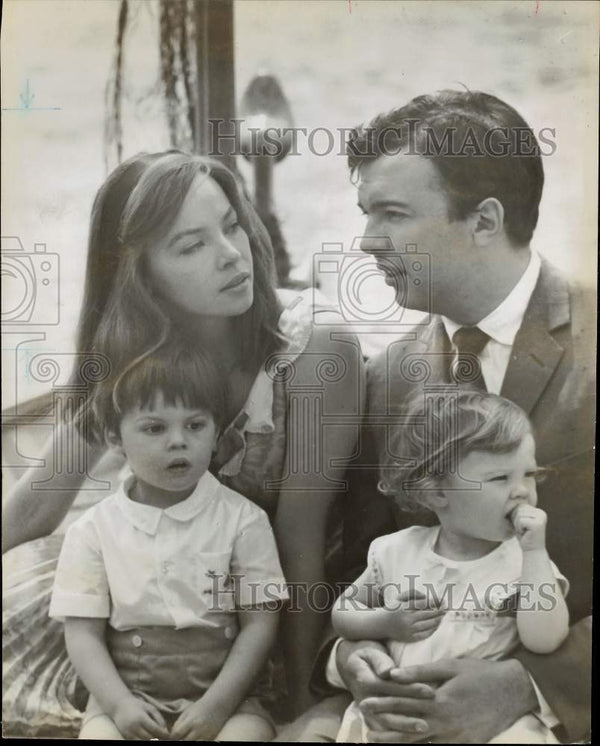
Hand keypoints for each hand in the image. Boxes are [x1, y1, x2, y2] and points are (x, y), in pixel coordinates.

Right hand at [113, 695, 168, 739]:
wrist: (119, 706)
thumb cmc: (138, 706)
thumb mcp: (150, 708)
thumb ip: (159, 718)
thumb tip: (166, 730)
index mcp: (141, 718)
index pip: (155, 729)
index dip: (164, 734)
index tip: (169, 735)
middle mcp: (134, 727)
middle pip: (149, 738)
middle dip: (158, 739)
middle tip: (164, 738)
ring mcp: (128, 733)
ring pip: (142, 742)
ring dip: (151, 741)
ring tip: (156, 738)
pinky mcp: (125, 737)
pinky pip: (136, 742)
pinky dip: (143, 741)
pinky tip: (148, 738)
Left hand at [170, 696, 228, 739]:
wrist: (218, 704)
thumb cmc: (200, 707)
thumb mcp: (188, 712)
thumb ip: (179, 723)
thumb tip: (172, 735)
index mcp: (191, 721)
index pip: (177, 734)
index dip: (172, 737)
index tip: (172, 736)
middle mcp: (199, 729)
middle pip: (185, 742)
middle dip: (180, 740)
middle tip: (180, 737)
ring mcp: (206, 735)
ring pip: (194, 744)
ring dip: (189, 741)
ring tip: (188, 737)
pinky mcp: (212, 737)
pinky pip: (202, 743)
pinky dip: (197, 741)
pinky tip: (195, 738)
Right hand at [337, 640, 434, 736]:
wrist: (351, 666)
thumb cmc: (366, 656)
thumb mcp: (370, 652)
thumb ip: (379, 661)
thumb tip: (388, 671)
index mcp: (365, 681)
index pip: (389, 687)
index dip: (410, 689)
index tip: (430, 691)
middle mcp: (365, 699)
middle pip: (387, 712)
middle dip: (408, 717)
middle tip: (428, 720)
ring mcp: (367, 710)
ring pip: (385, 724)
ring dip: (404, 728)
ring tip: (425, 729)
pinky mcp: (371, 717)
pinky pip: (384, 730)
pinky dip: (398, 734)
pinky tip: (414, 736)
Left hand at [360, 657, 536, 742]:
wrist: (514, 690)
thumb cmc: (480, 673)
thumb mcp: (450, 666)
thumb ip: (420, 672)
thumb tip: (392, 674)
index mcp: (439, 702)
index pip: (403, 704)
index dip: (382, 704)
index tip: (364, 703)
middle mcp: (445, 724)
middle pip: (408, 729)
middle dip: (386, 729)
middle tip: (366, 729)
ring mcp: (456, 738)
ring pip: (422, 744)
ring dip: (400, 742)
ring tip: (380, 741)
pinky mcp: (466, 744)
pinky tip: (411, 745)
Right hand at [383, 589, 444, 641]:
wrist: (380, 624)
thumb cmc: (393, 607)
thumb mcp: (400, 597)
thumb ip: (414, 593)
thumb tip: (428, 597)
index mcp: (404, 607)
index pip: (423, 604)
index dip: (435, 602)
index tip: (443, 600)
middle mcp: (406, 619)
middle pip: (428, 614)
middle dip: (439, 611)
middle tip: (447, 608)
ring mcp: (408, 630)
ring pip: (428, 625)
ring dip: (438, 620)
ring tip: (443, 616)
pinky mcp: (409, 638)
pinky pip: (424, 634)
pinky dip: (432, 630)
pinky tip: (437, 625)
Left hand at [511, 505, 546, 550]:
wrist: (533, 551)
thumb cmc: (524, 536)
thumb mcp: (521, 521)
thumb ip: (518, 511)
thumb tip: (509, 499)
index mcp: (538, 511)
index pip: (520, 506)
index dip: (516, 517)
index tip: (523, 526)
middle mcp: (541, 513)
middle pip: (519, 509)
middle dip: (516, 520)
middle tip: (523, 530)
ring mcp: (540, 518)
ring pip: (519, 514)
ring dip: (517, 525)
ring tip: (524, 531)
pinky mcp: (537, 524)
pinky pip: (520, 521)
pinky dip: (519, 528)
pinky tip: (525, 534)